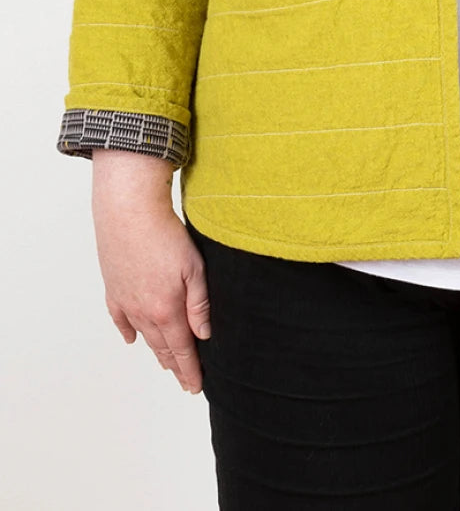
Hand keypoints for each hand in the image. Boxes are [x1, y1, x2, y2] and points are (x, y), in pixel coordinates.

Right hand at [92, 194, 210, 393]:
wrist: (129, 214)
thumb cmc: (166, 236)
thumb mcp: (195, 268)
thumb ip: (199, 303)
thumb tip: (204, 335)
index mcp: (166, 310)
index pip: (182, 350)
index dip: (190, 370)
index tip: (195, 387)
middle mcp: (143, 313)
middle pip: (162, 347)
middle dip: (176, 366)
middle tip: (185, 382)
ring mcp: (126, 302)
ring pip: (144, 335)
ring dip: (156, 352)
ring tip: (166, 365)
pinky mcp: (113, 289)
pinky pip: (120, 319)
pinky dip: (127, 331)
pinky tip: (132, 339)